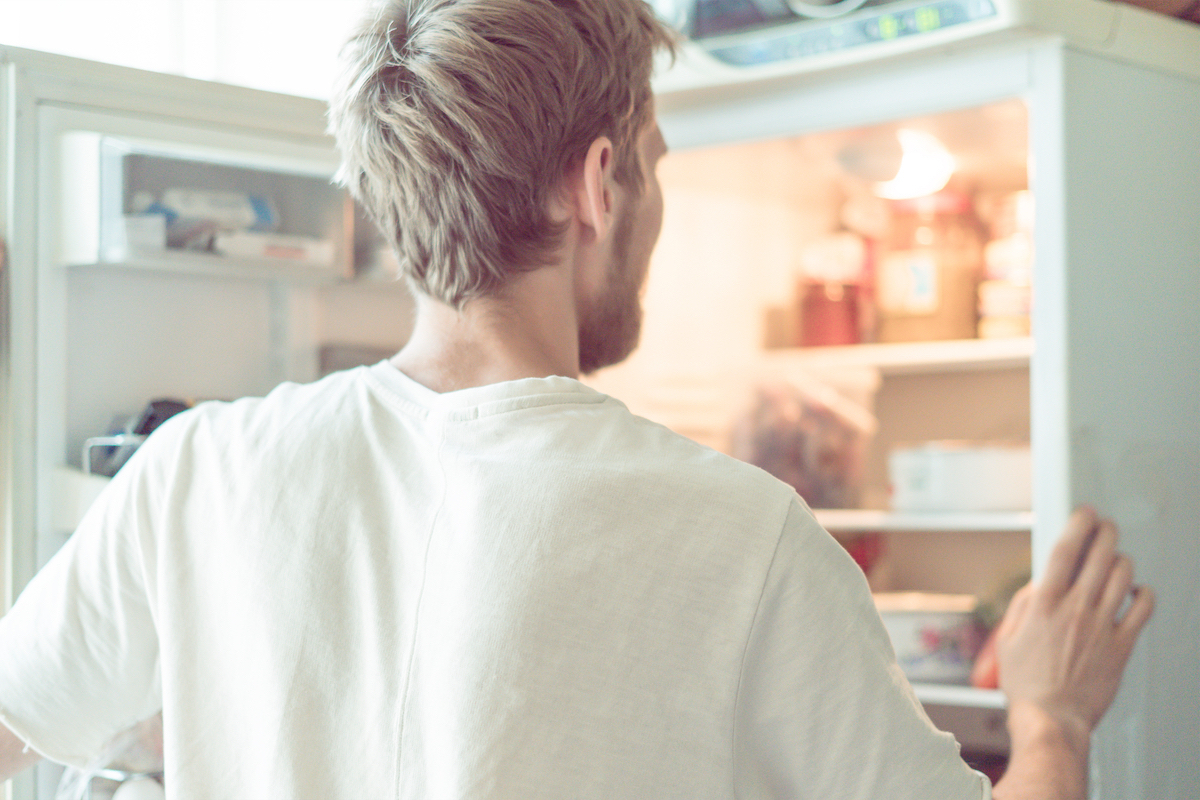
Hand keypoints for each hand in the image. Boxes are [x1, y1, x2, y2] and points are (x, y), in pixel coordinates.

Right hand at [996, 507, 1154, 746]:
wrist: (1051, 718)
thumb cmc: (1027, 683)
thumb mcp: (1009, 637)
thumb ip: (1024, 605)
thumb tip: (1039, 585)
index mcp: (1045, 603)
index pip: (1066, 549)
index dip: (1078, 524)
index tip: (1084, 514)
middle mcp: (1076, 608)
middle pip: (1100, 555)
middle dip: (1106, 533)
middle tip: (1106, 527)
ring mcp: (1102, 625)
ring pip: (1124, 576)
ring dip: (1122, 560)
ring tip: (1117, 558)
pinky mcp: (1121, 645)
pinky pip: (1143, 608)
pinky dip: (1143, 593)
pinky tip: (1136, 592)